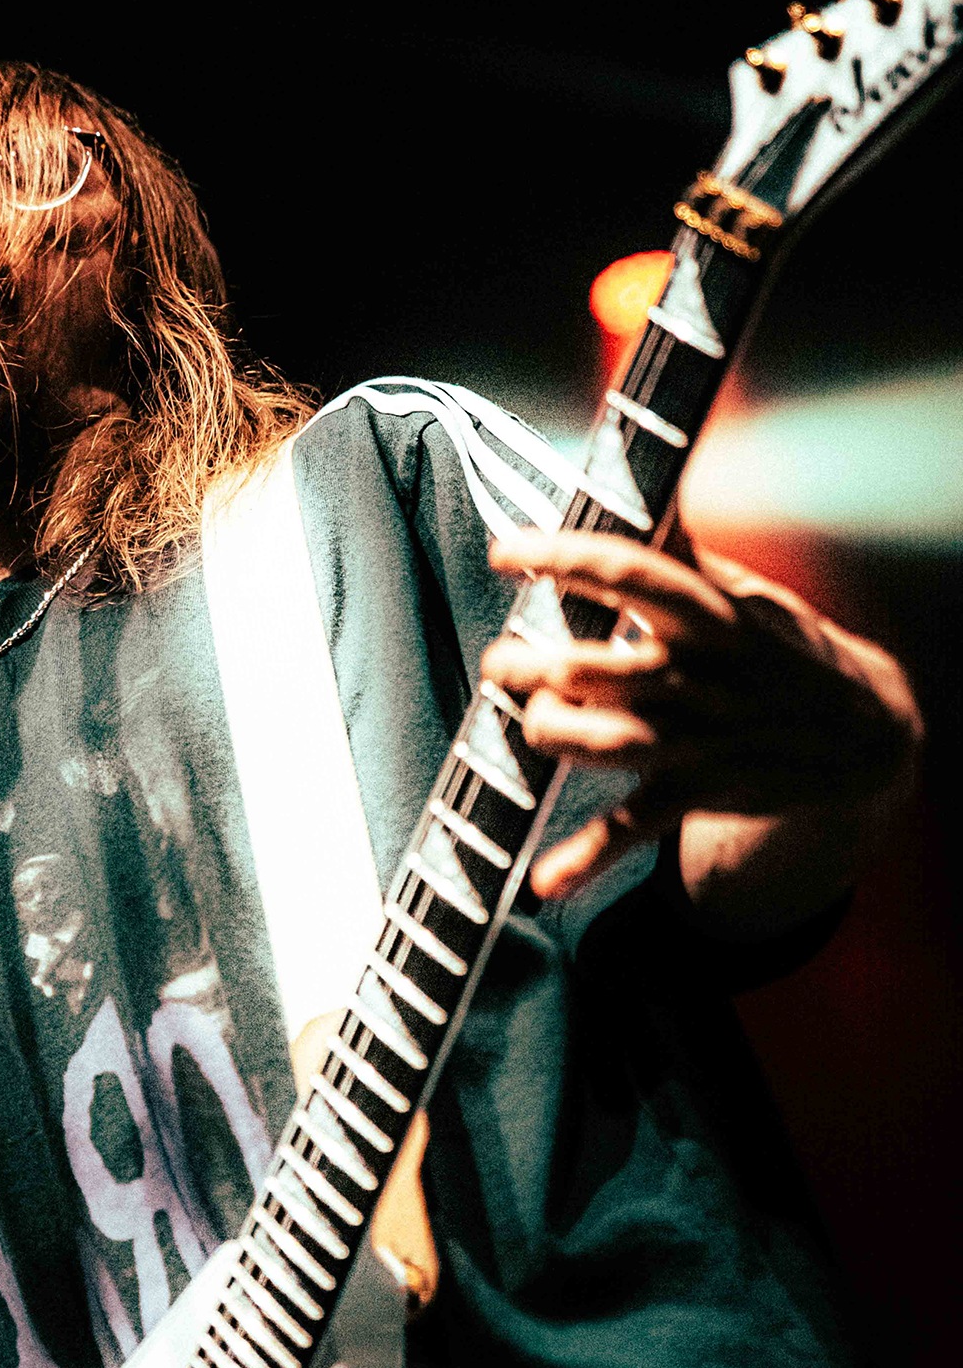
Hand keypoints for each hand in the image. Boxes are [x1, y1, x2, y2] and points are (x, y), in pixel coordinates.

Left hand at [481, 530, 920, 910]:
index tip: (506, 551)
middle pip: (594, 668)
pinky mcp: (696, 790)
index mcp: (707, 614)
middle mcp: (696, 675)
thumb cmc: (781, 649)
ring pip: (602, 742)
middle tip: (503, 657)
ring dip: (548, 732)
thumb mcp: (743, 593)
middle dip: (532, 665)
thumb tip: (633, 486)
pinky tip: (546, 882)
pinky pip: (632, 828)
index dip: (561, 557)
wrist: (863, 735)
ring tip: (529, 717)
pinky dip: (586, 858)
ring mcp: (697, 738)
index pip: (627, 572)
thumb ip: (681, 551)